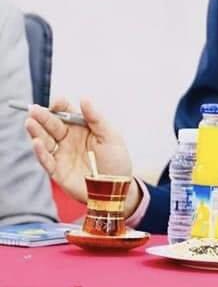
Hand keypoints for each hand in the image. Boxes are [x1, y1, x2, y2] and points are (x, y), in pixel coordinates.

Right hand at [25, 98, 139, 215]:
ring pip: (45, 141)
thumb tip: (84, 99)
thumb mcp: (111, 136)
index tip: (57, 102)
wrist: (116, 187)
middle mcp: (69, 139)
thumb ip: (96, 118)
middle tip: (34, 109)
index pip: (67, 113)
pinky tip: (36, 142)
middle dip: (43, 117)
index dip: (60, 107)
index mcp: (83, 128)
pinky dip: (40, 152)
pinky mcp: (57, 171)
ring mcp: (62, 154)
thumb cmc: (117, 161)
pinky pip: (46, 160)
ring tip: (30, 122)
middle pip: (52, 125)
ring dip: (36, 132)